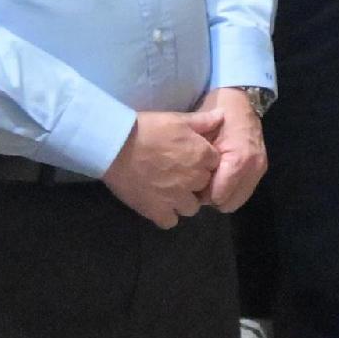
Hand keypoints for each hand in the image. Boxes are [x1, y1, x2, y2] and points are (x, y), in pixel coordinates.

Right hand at [104, 107, 218, 226]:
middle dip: (195, 182)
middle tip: (177, 174)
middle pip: (205, 187)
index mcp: (203, 156)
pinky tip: (157, 204)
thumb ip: (203, 121)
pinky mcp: (158, 211)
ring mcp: (177, 198)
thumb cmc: (147, 129)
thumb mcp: (177, 118)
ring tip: (167, 191)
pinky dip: (165, 215)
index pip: (216, 165)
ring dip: (183, 201)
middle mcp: (194, 179)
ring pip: (191, 207)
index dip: (203, 163)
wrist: (116, 145)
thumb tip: (222, 116)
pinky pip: (171, 221)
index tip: (189, 159)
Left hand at [199, 87, 270, 214]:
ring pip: (236, 201)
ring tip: (211, 179)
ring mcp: (260, 169)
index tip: (192, 182)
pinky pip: (244, 192)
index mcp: (239, 160)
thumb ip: (198, 162)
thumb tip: (190, 186)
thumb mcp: (202, 135)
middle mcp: (254, 168)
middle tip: (200, 183)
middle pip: (228, 204)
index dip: (201, 193)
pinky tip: (222, 176)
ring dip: (223, 194)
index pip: (216, 196)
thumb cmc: (217, 115)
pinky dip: (232, 189)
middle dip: (212, 197)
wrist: (240, 100)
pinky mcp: (262, 169)